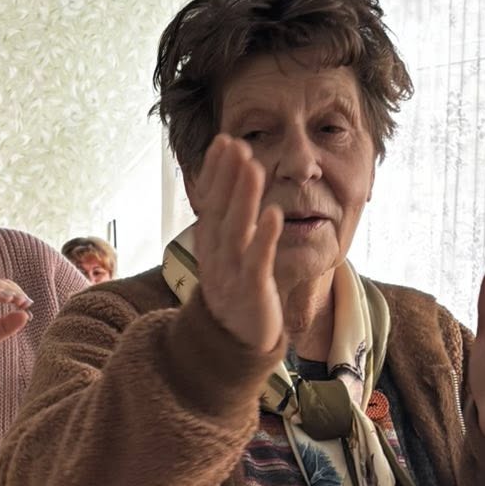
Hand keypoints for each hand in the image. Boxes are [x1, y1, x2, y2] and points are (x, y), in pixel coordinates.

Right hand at [194, 135, 283, 352]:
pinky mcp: (252, 292)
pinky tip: (273, 214)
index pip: (211, 202)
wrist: (236, 344)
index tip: (224, 141)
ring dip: (243, 198)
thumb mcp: (229, 254)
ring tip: (253, 167)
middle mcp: (217, 256)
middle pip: (220, 211)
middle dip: (228, 177)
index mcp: (211, 245)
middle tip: (237, 144)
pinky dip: (264, 237)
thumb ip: (230, 222)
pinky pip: (257, 262)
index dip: (216, 172)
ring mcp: (232, 274)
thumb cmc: (237, 292)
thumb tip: (233, 183)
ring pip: (236, 232)